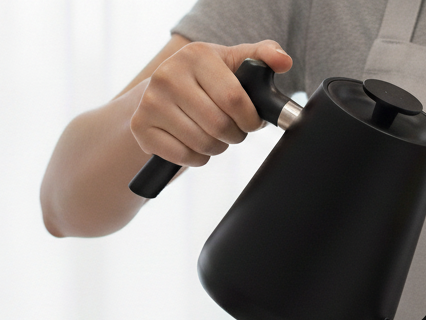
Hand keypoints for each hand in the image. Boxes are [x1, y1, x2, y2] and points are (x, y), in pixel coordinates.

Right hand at [130, 40, 291, 167]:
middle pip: (219, 126)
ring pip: (203, 144)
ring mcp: (151, 101)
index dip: (249, 119)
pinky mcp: (141, 127)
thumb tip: (284, 61)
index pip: (234, 100)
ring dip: (216, 148)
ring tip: (212, 135)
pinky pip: (184, 157)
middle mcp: (168, 74)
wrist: (160, 94)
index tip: (250, 121)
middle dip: (233, 135)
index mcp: (196, 55)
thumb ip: (261, 57)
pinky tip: (192, 143)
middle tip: (231, 130)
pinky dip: (196, 158)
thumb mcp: (232, 63)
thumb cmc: (205, 81)